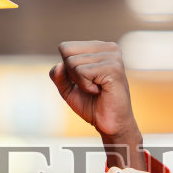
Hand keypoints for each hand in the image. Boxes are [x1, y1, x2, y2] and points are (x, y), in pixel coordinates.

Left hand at [49, 40, 143, 165]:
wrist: (110, 125)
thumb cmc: (92, 106)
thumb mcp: (68, 89)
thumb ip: (58, 76)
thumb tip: (59, 65)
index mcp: (99, 47)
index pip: (66, 47)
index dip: (67, 69)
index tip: (84, 81)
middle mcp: (108, 48)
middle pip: (67, 52)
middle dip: (71, 75)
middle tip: (90, 86)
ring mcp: (113, 56)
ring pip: (72, 63)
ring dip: (80, 82)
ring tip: (96, 89)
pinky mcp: (113, 68)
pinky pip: (82, 72)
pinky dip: (85, 86)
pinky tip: (99, 91)